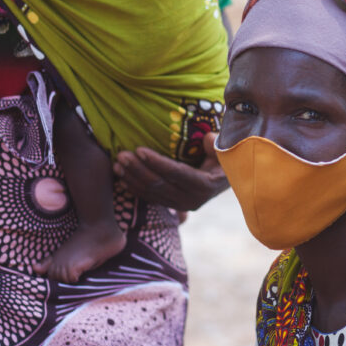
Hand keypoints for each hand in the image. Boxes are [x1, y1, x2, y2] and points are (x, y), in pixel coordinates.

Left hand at [113, 132, 228, 211]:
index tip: (139, 150)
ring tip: (117, 164)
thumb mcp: (223, 150)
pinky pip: (151, 198)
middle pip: (159, 184)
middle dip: (138, 170)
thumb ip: (214, 144)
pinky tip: (122, 178)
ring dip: (132, 179)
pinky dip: (135, 188)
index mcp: (205, 185)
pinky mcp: (174, 207)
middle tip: (122, 155)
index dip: (156, 162)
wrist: (228, 179)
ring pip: (152, 193)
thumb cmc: (224, 159)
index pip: (176, 173)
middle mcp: (192, 199)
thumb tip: (205, 138)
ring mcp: (182, 206)